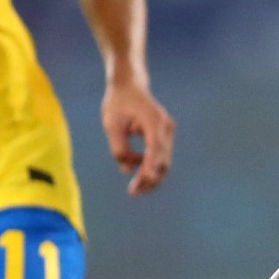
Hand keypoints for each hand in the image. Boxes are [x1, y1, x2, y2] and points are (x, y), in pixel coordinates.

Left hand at [101, 80, 174, 195]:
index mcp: (153, 120)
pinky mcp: (164, 135)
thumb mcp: (111, 124)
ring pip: (164, 161)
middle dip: (150, 178)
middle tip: (133, 192)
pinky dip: (151, 167)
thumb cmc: (118, 103)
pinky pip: (161, 156)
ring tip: (135, 189)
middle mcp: (165, 126)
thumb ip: (119, 147)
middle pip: (163, 159)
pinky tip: (136, 172)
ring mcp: (167, 131)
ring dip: (152, 177)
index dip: (149, 166)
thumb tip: (126, 169)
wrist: (129, 86)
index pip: (155, 148)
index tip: (141, 181)